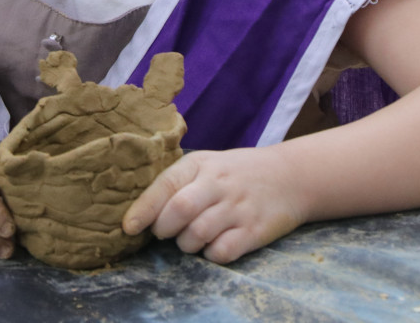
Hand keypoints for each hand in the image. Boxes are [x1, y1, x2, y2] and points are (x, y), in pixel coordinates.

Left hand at [122, 147, 305, 263]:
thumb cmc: (236, 173)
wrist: (290, 176)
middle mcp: (219, 184)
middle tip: (165, 232)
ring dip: (186, 244)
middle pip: (180, 209)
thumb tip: (140, 212)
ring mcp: (238, 207)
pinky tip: (213, 246)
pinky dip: (211, 255)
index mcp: (201, 164)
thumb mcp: (207, 165)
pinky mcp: (255, 230)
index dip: (144, 209)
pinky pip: (222, 252)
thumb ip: (178, 183)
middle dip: (164, 228)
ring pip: (198, 234)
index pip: (166, 185)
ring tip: (190, 239)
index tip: (129, 227)